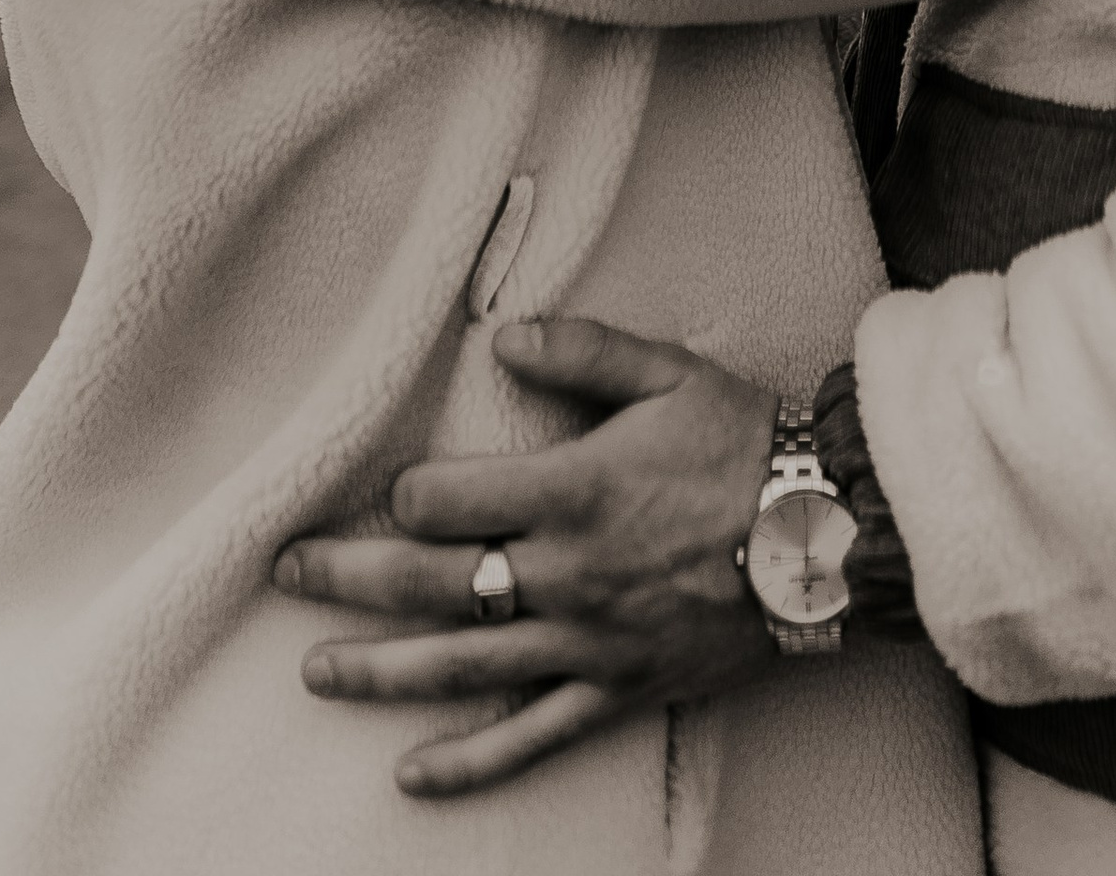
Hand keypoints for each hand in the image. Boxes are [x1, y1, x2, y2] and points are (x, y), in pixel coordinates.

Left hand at [274, 322, 778, 801]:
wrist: (828, 532)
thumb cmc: (744, 443)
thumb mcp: (669, 372)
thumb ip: (583, 351)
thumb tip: (502, 339)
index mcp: (575, 489)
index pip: (451, 501)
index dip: (407, 495)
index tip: (390, 490)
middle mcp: (568, 573)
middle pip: (434, 585)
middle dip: (349, 579)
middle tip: (287, 573)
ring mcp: (588, 642)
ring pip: (463, 667)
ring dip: (380, 671)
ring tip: (317, 670)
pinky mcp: (616, 689)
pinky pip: (532, 738)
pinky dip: (470, 765)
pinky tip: (412, 778)